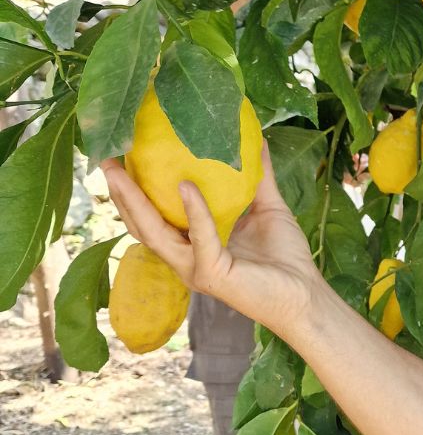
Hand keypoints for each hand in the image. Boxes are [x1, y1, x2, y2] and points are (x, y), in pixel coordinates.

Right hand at [100, 141, 324, 335]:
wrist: (305, 294)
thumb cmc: (284, 256)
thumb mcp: (268, 208)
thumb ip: (259, 177)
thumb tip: (256, 140)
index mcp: (193, 244)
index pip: (153, 216)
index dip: (134, 191)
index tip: (123, 158)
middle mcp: (186, 258)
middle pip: (141, 224)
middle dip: (120, 194)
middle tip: (105, 161)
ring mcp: (195, 268)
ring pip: (154, 234)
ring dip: (134, 202)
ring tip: (121, 173)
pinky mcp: (212, 274)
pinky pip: (200, 237)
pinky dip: (194, 211)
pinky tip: (186, 186)